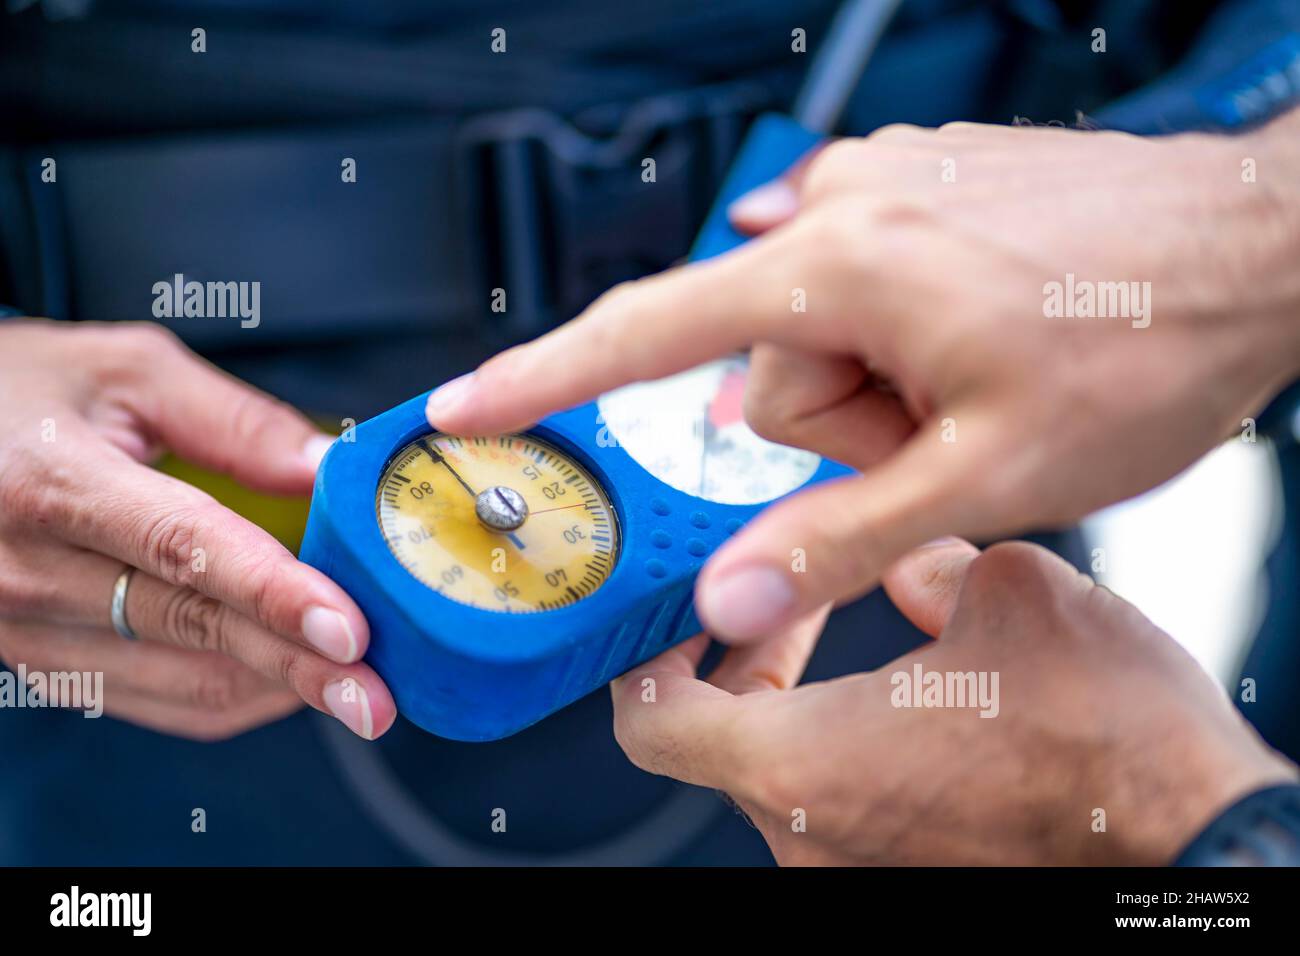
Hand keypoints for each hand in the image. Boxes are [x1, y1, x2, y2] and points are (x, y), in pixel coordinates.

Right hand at [0, 320, 395, 739]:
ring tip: (356, 689)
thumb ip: (235, 421)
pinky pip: (155, 703)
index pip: (183, 549)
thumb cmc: (19, 391)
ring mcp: (28, 631)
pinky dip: (233, 698)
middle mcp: (32, 571)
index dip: (274, 593)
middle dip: (301, 665)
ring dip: (277, 688)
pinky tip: (287, 682)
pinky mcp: (40, 663)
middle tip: (381, 693)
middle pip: (195, 628)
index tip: (350, 628)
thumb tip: (328, 469)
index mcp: (54, 483)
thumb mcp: (125, 369)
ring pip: (181, 681)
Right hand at [425, 112, 1299, 642]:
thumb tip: (730, 590)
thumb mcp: (988, 472)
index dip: (540, 380)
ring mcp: (881, 188)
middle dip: (836, 431)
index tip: (464, 405)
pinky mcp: (915, 184)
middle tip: (939, 436)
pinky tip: (967, 334)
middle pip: (762, 370)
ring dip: (879, 389)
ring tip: (976, 385)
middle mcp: (841, 208)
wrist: (1260, 245)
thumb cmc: (1147, 338)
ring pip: (816, 335)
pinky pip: (855, 283)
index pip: (644, 333)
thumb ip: (839, 536)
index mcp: (839, 269)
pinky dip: (892, 334)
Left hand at [611, 539, 1296, 864]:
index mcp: (799, 763)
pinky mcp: (900, 875)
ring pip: (778, 772)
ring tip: (857, 632)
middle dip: (740, 660)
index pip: (651, 723)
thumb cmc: (1104, 733)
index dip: (647, 662)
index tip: (674, 621)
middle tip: (786, 605)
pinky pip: (836, 804)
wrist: (1194, 830)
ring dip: (796, 699)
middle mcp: (808, 833)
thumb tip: (906, 567)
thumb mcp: (1003, 590)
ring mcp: (852, 867)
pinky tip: (911, 694)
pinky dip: (843, 744)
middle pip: (711, 744)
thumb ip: (919, 565)